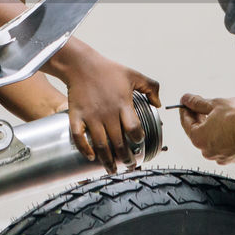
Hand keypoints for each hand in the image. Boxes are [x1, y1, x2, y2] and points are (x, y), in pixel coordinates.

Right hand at [64, 51, 159, 173]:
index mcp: (123, 105)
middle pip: (118, 143)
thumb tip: (159, 104)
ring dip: (107, 160)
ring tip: (112, 170)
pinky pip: (79, 137)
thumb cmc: (108, 70)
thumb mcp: (134, 75)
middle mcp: (107, 114)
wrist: (81, 64)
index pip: (134, 129)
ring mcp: (91, 116)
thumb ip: (151, 88)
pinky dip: (85, 149)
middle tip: (130, 165)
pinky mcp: (76, 116)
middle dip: (125, 158)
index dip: (138, 140)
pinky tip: (91, 157)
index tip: (140, 145)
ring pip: (100, 145)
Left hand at [178, 94, 234, 164]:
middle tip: (202, 105)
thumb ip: (198, 102)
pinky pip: (224, 145)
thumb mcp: (215, 104)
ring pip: (212, 138)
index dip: (186, 110)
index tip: (187, 103)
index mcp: (198, 139)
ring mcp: (221, 156)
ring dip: (213, 126)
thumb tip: (186, 99)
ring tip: (220, 114)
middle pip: (198, 131)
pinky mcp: (233, 158)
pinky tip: (229, 125)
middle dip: (200, 117)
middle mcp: (207, 151)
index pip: (186, 122)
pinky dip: (224, 135)